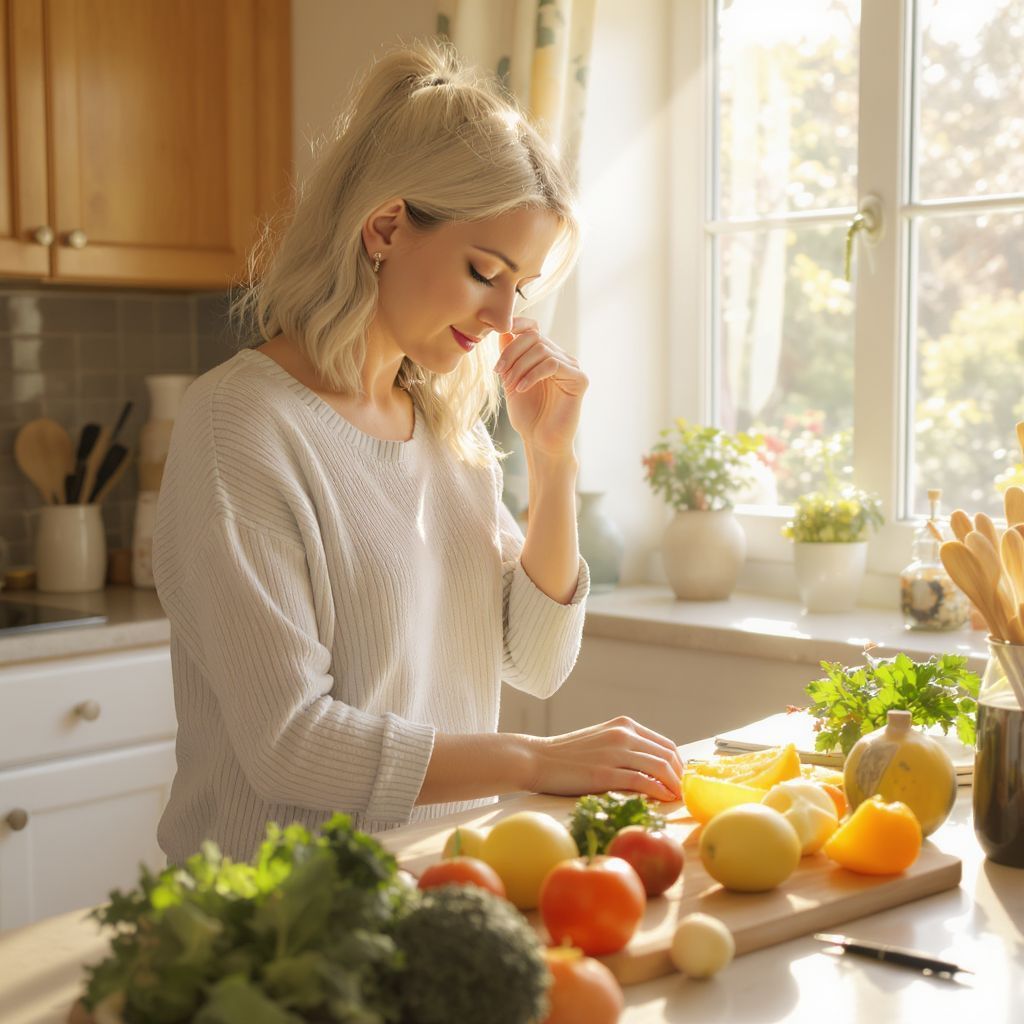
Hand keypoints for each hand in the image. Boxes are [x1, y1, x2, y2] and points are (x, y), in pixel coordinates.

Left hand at [494, 318, 586, 456]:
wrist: (540, 442)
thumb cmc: (528, 416)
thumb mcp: (512, 381)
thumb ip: (510, 357)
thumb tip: (504, 331)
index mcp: (546, 356)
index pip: (534, 329)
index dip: (518, 323)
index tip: (499, 329)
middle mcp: (561, 358)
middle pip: (535, 337)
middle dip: (512, 353)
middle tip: (499, 373)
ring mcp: (572, 368)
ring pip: (542, 349)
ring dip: (520, 366)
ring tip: (510, 385)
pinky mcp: (579, 380)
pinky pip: (553, 364)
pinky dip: (533, 374)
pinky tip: (522, 389)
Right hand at [522, 717, 683, 802]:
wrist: (537, 759)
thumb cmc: (568, 755)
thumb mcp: (601, 741)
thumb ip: (625, 747)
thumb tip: (650, 767)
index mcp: (624, 725)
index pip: (665, 744)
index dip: (678, 765)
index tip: (680, 781)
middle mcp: (623, 735)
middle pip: (667, 756)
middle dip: (680, 777)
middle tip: (683, 794)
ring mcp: (614, 753)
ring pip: (660, 768)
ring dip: (674, 786)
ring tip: (676, 800)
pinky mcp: (605, 774)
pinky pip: (642, 783)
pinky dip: (658, 792)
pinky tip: (662, 801)